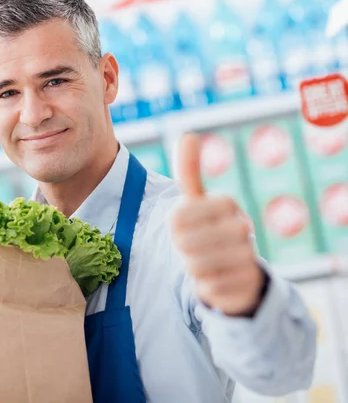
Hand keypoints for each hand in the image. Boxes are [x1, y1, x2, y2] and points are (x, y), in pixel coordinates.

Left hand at [171, 134, 264, 316]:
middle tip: (193, 248)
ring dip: (193, 268)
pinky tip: (217, 280)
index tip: (183, 228)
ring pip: (197, 267)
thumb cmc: (209, 232)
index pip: (177, 217)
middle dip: (183, 249)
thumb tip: (188, 134)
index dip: (173, 227)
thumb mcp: (197, 203)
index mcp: (225, 203)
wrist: (238, 270)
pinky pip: (209, 288)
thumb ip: (190, 172)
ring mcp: (248, 255)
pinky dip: (206, 287)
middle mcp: (241, 226)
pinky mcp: (248, 283)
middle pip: (186, 244)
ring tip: (204, 262)